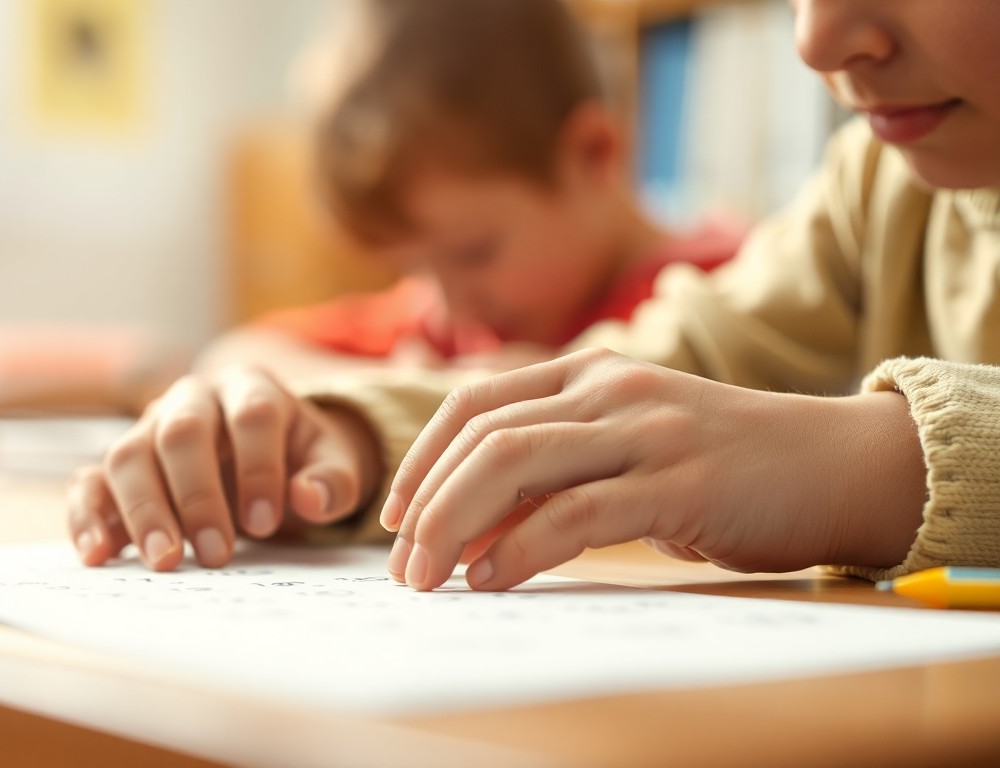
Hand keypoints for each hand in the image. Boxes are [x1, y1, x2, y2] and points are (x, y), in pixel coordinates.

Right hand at [67, 366, 380, 569]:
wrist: (264, 454)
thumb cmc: (298, 458)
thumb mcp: (333, 463)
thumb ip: (333, 479)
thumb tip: (309, 498)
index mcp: (250, 389)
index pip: (251, 415)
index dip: (259, 467)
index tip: (266, 523)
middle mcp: (192, 400)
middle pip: (182, 432)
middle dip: (197, 495)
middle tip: (216, 554)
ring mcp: (148, 429)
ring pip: (129, 454)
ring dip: (144, 510)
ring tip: (165, 561)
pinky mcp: (118, 466)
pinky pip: (90, 481)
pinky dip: (87, 516)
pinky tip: (96, 553)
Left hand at [379, 348, 926, 590]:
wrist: (839, 464)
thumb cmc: (723, 466)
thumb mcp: (628, 447)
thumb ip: (558, 470)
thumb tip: (469, 528)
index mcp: (588, 373)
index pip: (474, 403)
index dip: (421, 459)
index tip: (394, 516)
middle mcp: (609, 388)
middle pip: (483, 437)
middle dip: (426, 504)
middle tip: (403, 567)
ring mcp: (645, 430)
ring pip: (514, 464)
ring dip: (454, 525)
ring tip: (429, 578)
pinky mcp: (679, 482)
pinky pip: (575, 513)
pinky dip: (520, 549)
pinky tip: (491, 578)